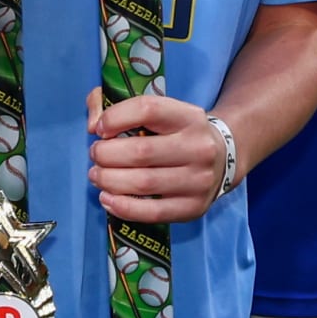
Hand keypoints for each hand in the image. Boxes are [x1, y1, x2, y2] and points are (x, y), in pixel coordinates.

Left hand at [84, 87, 225, 223]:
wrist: (222, 159)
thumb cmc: (176, 133)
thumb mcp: (158, 110)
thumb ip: (116, 105)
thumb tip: (93, 125)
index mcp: (189, 116)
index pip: (147, 109)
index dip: (115, 117)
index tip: (99, 128)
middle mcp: (198, 147)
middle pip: (141, 152)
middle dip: (106, 155)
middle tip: (95, 155)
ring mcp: (199, 180)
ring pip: (143, 183)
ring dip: (109, 181)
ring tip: (97, 176)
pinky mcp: (194, 207)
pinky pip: (152, 212)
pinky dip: (123, 208)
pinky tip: (107, 199)